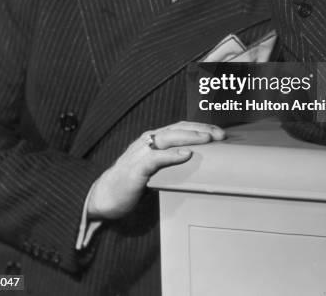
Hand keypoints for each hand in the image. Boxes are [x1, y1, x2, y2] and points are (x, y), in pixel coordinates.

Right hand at [87, 121, 224, 219]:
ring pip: (169, 138)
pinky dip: (172, 155)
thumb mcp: (154, 168)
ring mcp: (141, 152)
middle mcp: (148, 141)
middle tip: (221, 134)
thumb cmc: (131, 183)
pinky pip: (156, 158)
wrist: (104, 197)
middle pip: (179, 129)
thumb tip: (196, 162)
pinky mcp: (136, 168)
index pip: (181, 127)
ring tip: (208, 139)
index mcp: (153, 139)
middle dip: (201, 130)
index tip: (219, 132)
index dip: (200, 127)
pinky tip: (186, 154)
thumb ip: (170, 161)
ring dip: (191, 137)